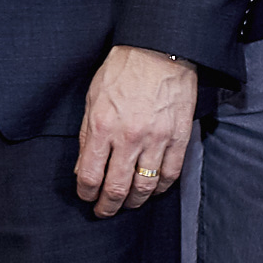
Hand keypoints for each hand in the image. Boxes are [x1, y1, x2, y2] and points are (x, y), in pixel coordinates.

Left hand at [74, 44, 198, 216]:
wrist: (159, 50)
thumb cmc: (122, 70)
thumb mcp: (92, 98)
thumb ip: (86, 135)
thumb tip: (82, 168)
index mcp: (102, 127)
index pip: (90, 176)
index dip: (86, 194)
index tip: (86, 198)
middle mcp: (128, 138)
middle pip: (117, 189)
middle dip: (108, 206)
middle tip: (104, 211)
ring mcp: (157, 140)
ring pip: (145, 187)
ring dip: (134, 201)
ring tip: (128, 204)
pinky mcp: (179, 137)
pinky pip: (171, 174)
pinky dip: (161, 187)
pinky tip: (154, 189)